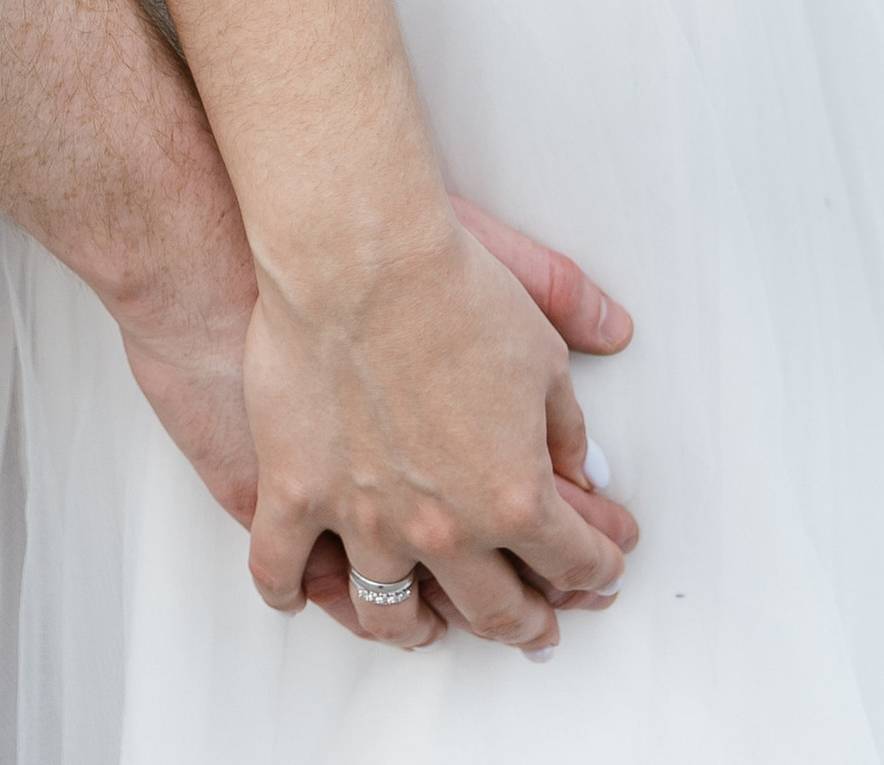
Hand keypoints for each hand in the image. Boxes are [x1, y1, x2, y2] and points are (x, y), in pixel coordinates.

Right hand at [240, 207, 631, 655]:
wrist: (359, 252)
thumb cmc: (449, 287)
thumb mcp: (542, 353)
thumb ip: (565, 426)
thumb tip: (581, 467)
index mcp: (514, 495)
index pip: (572, 559)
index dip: (597, 566)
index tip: (600, 566)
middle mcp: (443, 527)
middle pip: (493, 611)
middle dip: (527, 627)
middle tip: (535, 628)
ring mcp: (364, 518)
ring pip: (390, 615)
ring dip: (415, 631)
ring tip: (424, 626)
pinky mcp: (295, 493)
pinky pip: (282, 570)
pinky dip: (290, 591)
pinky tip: (301, 593)